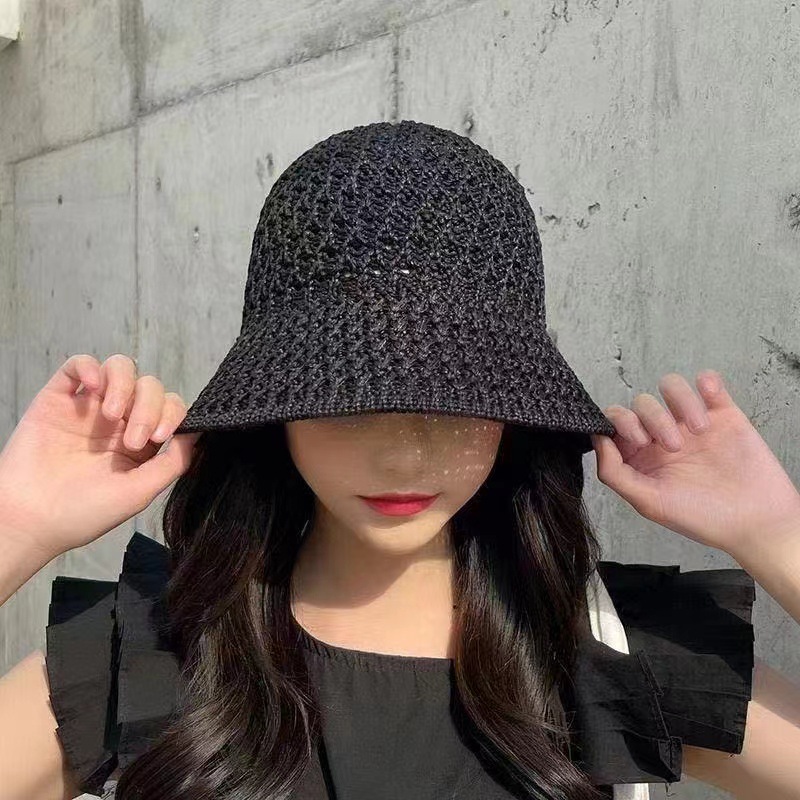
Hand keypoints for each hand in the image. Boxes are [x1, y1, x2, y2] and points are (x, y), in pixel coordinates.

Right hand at [0, 353, 199, 560]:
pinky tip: (92, 388)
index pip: (171, 409)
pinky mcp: (58, 398)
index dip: (172, 415)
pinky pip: (79, 364)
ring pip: (121, 368)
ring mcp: (89, 407)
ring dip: (124, 386)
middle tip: (133, 440)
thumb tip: (198, 432)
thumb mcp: (140, 491)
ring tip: (111, 414)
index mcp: (143, 442)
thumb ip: (174, 462)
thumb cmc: (85, 512)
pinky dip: (90, 367)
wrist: (31, 520)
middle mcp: (119, 421)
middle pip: (151, 387)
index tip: (159, 438)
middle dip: (149, 408)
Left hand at [590, 369, 799, 557]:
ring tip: (699, 431)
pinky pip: (708, 382)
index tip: (637, 440)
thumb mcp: (648, 502)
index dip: (620, 422)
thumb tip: (596, 440)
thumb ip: (614, 472)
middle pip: (642, 403)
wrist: (757, 522)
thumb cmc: (703, 518)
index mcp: (642, 456)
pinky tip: (711, 399)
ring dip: (681, 402)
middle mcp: (663, 436)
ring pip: (671, 387)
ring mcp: (692, 423)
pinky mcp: (723, 414)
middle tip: (674, 447)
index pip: (617, 422)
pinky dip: (706, 382)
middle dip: (654, 419)